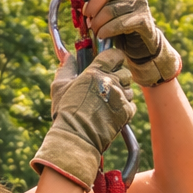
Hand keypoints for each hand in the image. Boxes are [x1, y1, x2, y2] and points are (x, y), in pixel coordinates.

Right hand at [32, 49, 136, 187]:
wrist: (76, 137)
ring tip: (107, 103)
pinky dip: (125, 108)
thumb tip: (66, 54)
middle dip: (118, 78)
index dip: (115, 58)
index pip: (114, 55)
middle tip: (107, 87)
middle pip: (125, 72)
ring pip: (129, 89)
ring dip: (121, 94)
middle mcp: (110, 82)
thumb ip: (66, 67)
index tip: (112, 63)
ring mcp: (120, 97)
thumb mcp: (60, 87)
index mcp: (95, 72)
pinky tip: (112, 113)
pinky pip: (132, 105)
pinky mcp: (126, 112)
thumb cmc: (66, 113)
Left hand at [82, 0, 180, 85]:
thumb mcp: (109, 10)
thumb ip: (97, 3)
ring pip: (112, 9)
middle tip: (86, 15)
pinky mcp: (143, 21)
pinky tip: (102, 35)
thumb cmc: (120, 25)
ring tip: (94, 29)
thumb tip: (79, 2)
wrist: (141, 44)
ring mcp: (141, 5)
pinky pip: (120, 24)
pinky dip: (107, 30)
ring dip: (98, 21)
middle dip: (93, 4)